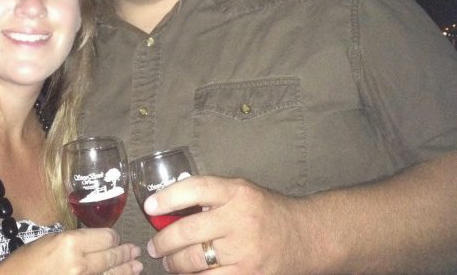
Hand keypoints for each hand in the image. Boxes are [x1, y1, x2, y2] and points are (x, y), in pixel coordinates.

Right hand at [0, 227, 142, 274]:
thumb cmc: (26, 262)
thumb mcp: (50, 239)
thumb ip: (75, 239)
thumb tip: (96, 241)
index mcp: (71, 243)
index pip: (106, 237)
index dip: (114, 237)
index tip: (115, 237)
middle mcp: (79, 263)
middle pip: (111, 256)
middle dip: (125, 253)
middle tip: (135, 251)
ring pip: (111, 274)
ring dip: (126, 270)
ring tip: (137, 267)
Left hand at [144, 175, 311, 273]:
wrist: (307, 236)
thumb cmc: (267, 212)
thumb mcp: (241, 192)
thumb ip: (210, 197)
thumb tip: (168, 207)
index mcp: (236, 193)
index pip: (195, 189)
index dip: (168, 197)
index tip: (150, 206)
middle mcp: (240, 220)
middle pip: (188, 231)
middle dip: (163, 241)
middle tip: (154, 246)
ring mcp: (245, 251)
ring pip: (194, 260)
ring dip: (174, 264)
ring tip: (169, 262)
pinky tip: (189, 274)